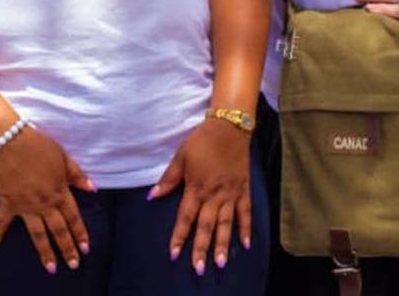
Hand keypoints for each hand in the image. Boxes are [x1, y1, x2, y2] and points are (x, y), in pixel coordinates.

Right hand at [0, 127, 94, 273]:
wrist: (10, 139)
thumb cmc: (38, 144)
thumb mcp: (63, 156)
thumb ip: (77, 175)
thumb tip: (93, 189)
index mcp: (59, 191)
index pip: (73, 218)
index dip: (80, 233)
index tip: (86, 248)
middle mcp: (44, 203)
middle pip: (58, 230)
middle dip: (67, 249)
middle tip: (73, 264)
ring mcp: (25, 205)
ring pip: (38, 234)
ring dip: (44, 252)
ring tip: (50, 268)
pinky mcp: (8, 202)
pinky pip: (2, 221)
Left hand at [149, 118, 252, 275]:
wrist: (229, 128)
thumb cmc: (201, 142)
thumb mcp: (180, 157)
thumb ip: (169, 179)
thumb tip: (152, 196)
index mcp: (196, 188)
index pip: (185, 217)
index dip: (179, 236)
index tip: (174, 254)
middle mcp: (214, 195)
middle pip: (206, 226)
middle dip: (201, 248)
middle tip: (199, 269)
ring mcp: (231, 194)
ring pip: (226, 224)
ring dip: (223, 244)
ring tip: (221, 263)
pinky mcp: (244, 190)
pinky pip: (246, 213)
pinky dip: (246, 229)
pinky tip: (246, 245)